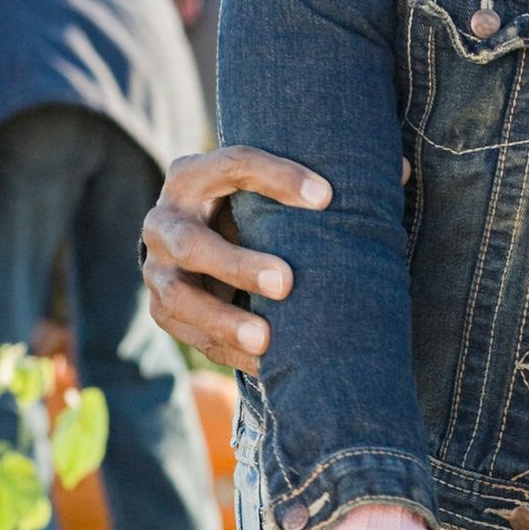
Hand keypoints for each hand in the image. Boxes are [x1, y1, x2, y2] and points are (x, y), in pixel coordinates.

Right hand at [139, 146, 331, 373]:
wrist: (195, 243)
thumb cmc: (245, 209)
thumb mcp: (258, 190)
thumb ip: (295, 189)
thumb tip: (371, 184)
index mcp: (193, 177)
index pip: (234, 166)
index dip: (278, 178)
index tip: (326, 198)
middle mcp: (165, 222)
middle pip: (192, 243)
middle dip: (238, 265)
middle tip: (286, 282)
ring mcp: (157, 269)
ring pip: (180, 297)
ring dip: (223, 320)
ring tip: (265, 340)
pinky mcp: (162, 309)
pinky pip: (192, 335)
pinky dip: (229, 350)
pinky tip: (266, 363)